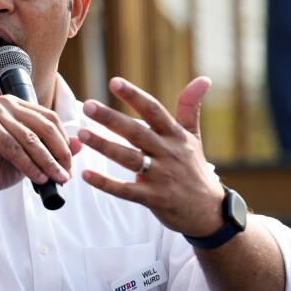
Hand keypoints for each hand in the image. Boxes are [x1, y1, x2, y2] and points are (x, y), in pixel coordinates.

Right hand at [0, 95, 79, 200]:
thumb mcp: (29, 157)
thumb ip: (51, 148)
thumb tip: (80, 144)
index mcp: (14, 104)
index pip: (49, 118)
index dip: (63, 141)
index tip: (69, 163)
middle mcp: (3, 103)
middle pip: (44, 126)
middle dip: (59, 153)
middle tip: (66, 174)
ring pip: (31, 140)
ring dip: (48, 162)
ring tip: (58, 179)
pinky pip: (16, 149)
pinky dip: (30, 166)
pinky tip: (39, 179)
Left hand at [77, 77, 225, 236]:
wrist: (208, 211)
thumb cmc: (194, 168)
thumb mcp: (193, 136)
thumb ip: (190, 107)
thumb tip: (203, 78)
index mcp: (174, 135)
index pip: (153, 110)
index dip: (134, 96)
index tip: (114, 82)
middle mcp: (168, 153)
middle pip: (136, 132)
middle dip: (112, 119)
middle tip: (88, 106)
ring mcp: (161, 176)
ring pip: (129, 159)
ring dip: (105, 146)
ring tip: (82, 134)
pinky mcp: (154, 198)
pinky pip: (126, 191)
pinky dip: (106, 183)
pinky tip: (86, 174)